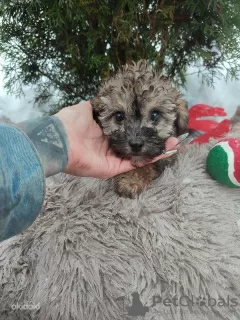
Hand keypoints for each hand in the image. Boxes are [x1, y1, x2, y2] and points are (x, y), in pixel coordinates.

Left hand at [55, 101, 178, 177]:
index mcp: (104, 132)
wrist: (59, 140)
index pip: (127, 130)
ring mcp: (112, 158)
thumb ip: (97, 106)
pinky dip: (150, 159)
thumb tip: (104, 97)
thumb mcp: (85, 108)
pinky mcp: (112, 168)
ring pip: (138, 154)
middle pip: (136, 143)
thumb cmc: (70, 123)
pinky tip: (166, 152)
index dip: (141, 124)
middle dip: (152, 138)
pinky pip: (133, 163)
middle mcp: (110, 146)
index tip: (155, 120)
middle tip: (171, 133)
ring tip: (174, 142)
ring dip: (156, 149)